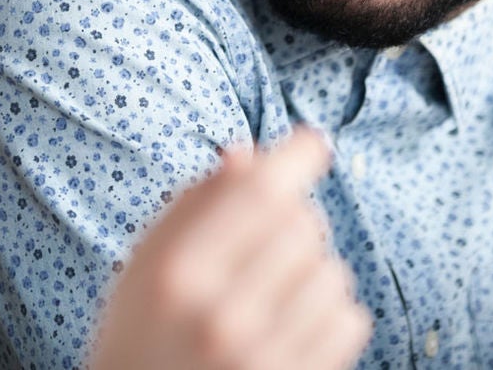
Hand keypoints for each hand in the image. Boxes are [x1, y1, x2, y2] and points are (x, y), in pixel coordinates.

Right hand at [90, 128, 371, 369]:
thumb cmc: (142, 333)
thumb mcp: (147, 265)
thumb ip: (193, 207)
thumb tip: (248, 155)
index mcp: (175, 273)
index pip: (257, 194)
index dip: (295, 157)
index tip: (312, 144)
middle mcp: (220, 315)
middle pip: (301, 225)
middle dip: (295, 220)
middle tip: (268, 243)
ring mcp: (261, 357)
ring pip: (332, 272)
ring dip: (314, 270)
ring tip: (276, 293)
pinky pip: (350, 321)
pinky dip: (333, 314)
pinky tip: (294, 326)